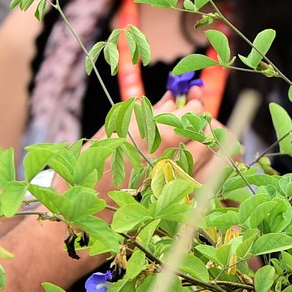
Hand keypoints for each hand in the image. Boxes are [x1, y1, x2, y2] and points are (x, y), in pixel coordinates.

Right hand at [91, 92, 219, 197]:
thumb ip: (149, 111)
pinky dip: (200, 159)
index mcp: (150, 135)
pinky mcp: (172, 193)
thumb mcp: (117, 125)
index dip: (195, 104)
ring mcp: (171, 177)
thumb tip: (172, 98)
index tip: (193, 97)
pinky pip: (198, 172)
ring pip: (204, 154)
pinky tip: (190, 151)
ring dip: (204, 139)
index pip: (188, 115)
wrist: (87, 194)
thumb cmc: (96, 155)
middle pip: (201, 134)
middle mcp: (165, 156)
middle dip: (201, 119)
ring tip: (195, 130)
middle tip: (196, 111)